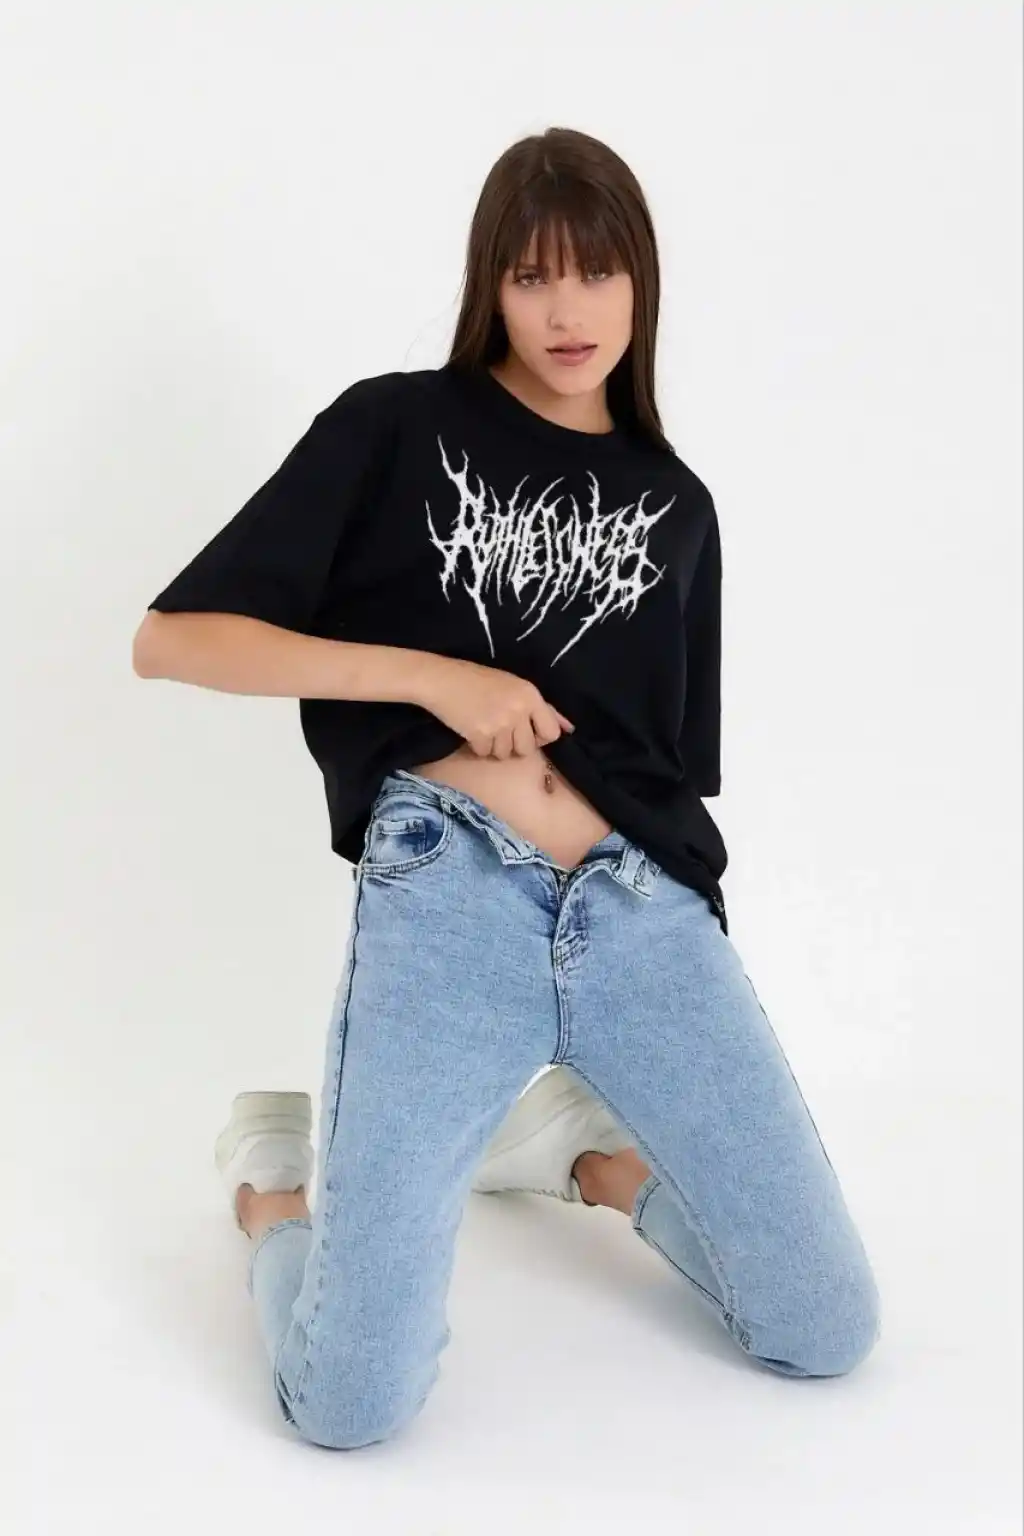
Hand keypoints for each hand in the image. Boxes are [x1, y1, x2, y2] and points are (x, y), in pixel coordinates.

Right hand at [418, 655, 574, 759]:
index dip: (539, 737)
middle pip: (527, 749)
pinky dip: (478, 747)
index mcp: (530, 695)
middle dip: (514, 745)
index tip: (527, 732)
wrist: (442, 680)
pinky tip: (471, 729)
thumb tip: (569, 729)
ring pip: (505, 754)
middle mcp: (518, 709)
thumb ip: (544, 709)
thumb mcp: (515, 687)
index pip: (551, 733)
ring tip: (484, 726)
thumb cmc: (479, 681)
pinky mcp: (480, 734)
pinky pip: (486, 753)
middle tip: (500, 728)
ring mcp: (499, 723)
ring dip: (494, 746)